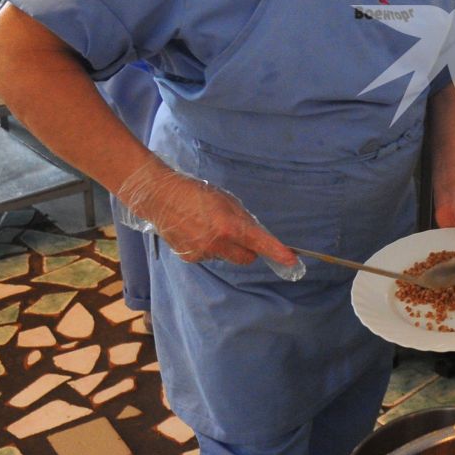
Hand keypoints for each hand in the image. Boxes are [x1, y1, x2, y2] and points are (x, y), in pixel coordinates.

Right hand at [115, 159, 300, 276]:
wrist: (161, 197)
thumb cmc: (197, 194)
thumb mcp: (227, 201)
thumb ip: (243, 220)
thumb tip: (256, 236)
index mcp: (230, 226)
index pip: (260, 243)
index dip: (278, 253)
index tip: (292, 261)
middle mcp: (218, 243)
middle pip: (247, 258)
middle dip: (249, 249)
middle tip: (239, 234)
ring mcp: (204, 253)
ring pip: (227, 257)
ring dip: (226, 247)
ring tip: (208, 227)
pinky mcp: (190, 258)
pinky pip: (210, 256)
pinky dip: (209, 248)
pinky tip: (197, 233)